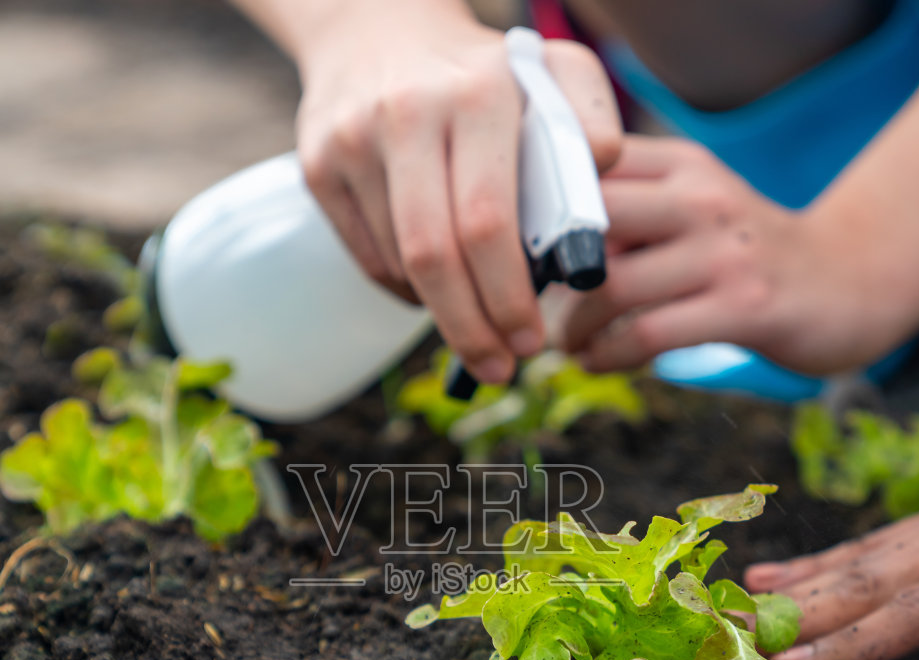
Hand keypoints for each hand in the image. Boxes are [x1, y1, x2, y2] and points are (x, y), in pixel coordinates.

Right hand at [292, 6, 619, 382]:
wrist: (375, 25)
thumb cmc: (483, 69)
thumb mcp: (551, 69)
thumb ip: (590, 116)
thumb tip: (601, 174)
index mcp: (477, 94)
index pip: (488, 220)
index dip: (508, 295)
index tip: (533, 340)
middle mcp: (406, 115)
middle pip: (435, 257)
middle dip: (472, 328)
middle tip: (500, 367)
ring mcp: (351, 143)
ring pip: (400, 266)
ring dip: (443, 310)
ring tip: (476, 320)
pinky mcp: (316, 166)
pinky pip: (369, 258)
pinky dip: (407, 288)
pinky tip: (435, 285)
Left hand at [555, 136, 915, 376]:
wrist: (851, 282)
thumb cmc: (745, 254)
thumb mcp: (692, 209)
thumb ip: (626, 216)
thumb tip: (534, 250)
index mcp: (680, 164)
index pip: (584, 166)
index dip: (534, 210)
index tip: (515, 254)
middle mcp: (702, 196)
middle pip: (586, 217)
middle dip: (541, 269)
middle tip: (527, 304)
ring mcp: (724, 252)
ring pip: (609, 285)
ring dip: (570, 325)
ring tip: (565, 343)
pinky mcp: (745, 307)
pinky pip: (647, 333)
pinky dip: (605, 354)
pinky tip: (596, 362)